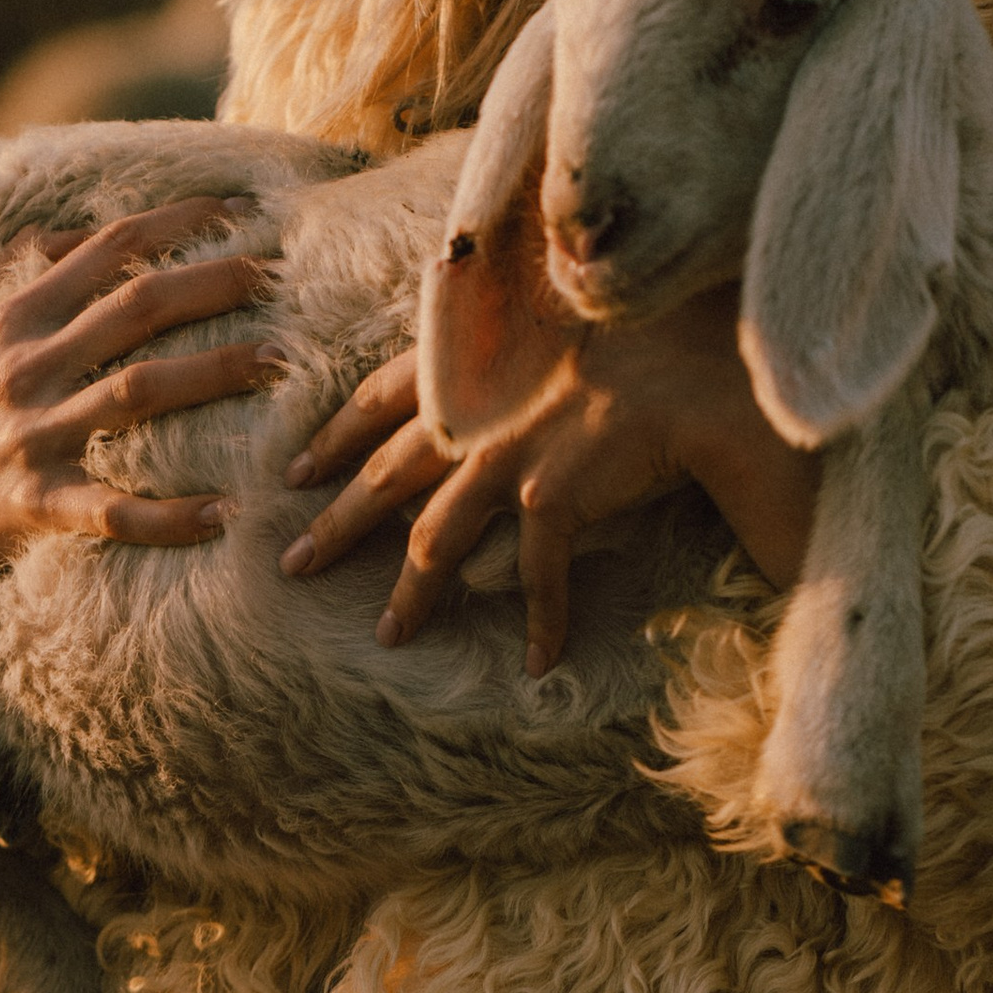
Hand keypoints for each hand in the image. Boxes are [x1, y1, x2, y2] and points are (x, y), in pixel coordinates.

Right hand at [0, 202, 283, 606]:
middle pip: (138, 307)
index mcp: (13, 318)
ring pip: (138, 392)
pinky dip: (169, 515)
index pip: (108, 249)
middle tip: (287, 275)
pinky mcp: (37, 503)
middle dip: (217, 283)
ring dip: (215, 373)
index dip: (179, 224)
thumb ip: (5, 269)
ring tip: (282, 364)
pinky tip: (227, 514)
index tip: (245, 212)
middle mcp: (24, 366)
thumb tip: (68, 227)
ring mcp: (32, 435)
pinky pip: (112, 508)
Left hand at [278, 285, 819, 674]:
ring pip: (433, 539)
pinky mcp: (549, 496)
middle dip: (335, 522)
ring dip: (409, 595)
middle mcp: (476, 411)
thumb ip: (521, 360)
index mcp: (473, 363)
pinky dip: (541, 621)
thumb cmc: (648, 337)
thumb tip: (505, 389)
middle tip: (294, 562)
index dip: (337, 433)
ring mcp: (507, 455)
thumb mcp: (561, 330)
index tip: (298, 467)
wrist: (698, 364)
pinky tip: (538, 662)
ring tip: (388, 636)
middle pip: (385, 474)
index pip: (382, 395)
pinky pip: (535, 575)